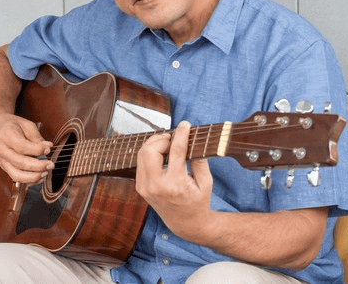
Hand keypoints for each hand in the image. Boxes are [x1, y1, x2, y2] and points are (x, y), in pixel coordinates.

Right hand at [0, 113, 53, 183]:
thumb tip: (48, 147)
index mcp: (6, 136)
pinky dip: (29, 180)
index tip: (48, 149)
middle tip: (51, 165)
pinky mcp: (4, 167)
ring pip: (16, 174)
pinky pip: (16, 177)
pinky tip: (39, 177)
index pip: (21, 147)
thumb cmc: (14, 126)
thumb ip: (37, 137)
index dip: (36, 150)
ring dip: (33, 177)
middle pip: (20, 163)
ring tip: (45, 173)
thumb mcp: (26, 125)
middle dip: (38, 166)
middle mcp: (1, 150)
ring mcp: (2, 160)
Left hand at [134, 121, 214, 242]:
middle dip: (162, 138)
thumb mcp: (206, 182)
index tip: (185, 124)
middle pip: (150, 150)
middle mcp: (156, 186)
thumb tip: (192, 140)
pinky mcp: (141, 188)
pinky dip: (150, 153)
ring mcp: (146, 188)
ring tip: (168, 144)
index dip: (181, 134)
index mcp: (175, 184)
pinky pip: (141, 163)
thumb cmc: (199, 201)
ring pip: (142, 154)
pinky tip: (162, 153)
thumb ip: (199, 160)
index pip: (176, 151)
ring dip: (154, 144)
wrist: (185, 223)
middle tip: (174, 137)